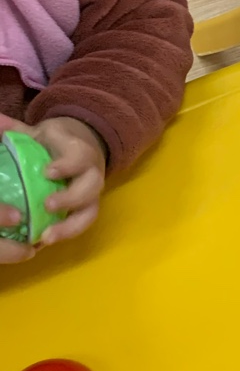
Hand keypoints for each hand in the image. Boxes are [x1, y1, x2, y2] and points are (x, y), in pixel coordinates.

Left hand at [0, 114, 106, 260]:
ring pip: (90, 212)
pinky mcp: (88, 209)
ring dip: (71, 226)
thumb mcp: (39, 132)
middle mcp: (92, 173)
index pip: (79, 157)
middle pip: (90, 187)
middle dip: (71, 198)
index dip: (66, 165)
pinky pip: (82, 224)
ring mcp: (92, 194)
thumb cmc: (58, 142)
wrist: (86, 147)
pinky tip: (45, 241)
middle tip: (48, 205)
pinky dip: (66, 234)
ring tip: (47, 238)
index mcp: (80, 151)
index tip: (48, 172)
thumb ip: (17, 129)